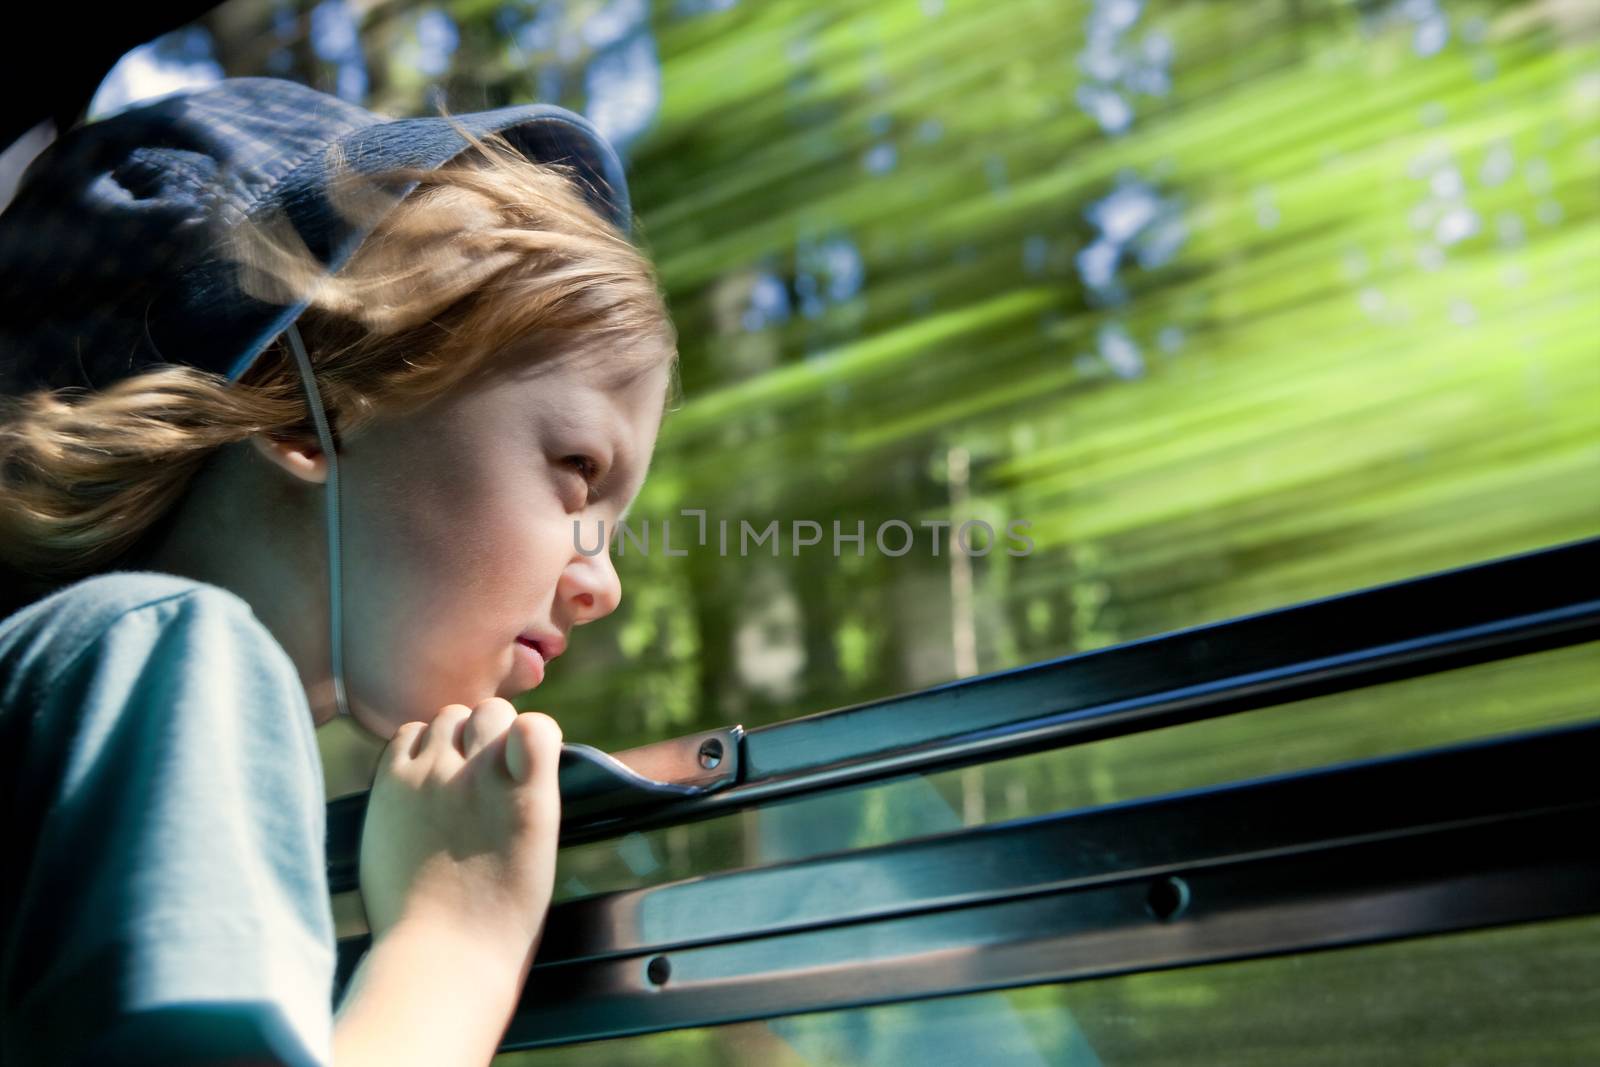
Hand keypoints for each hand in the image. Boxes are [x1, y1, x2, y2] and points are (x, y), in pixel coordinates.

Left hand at [358, 699, 562, 974]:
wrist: (440, 955)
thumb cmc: (500, 913)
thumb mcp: (537, 844)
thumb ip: (527, 789)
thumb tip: (511, 749)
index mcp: (528, 797)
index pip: (536, 724)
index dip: (531, 735)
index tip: (525, 758)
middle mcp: (480, 777)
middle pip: (489, 711)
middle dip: (490, 731)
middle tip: (484, 769)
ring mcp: (431, 778)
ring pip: (446, 716)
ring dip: (453, 736)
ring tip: (451, 774)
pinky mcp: (390, 787)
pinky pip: (405, 734)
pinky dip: (416, 747)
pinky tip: (421, 778)